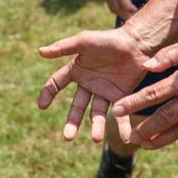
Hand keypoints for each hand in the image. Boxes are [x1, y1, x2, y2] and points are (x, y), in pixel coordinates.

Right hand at [37, 27, 152, 141]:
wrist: (136, 42)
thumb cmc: (109, 39)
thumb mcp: (85, 41)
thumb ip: (64, 47)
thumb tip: (40, 51)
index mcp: (76, 70)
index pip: (56, 83)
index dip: (48, 93)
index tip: (42, 106)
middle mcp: (88, 84)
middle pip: (77, 106)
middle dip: (72, 122)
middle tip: (68, 137)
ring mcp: (104, 91)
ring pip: (97, 113)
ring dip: (97, 127)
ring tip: (96, 138)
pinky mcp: (121, 96)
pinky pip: (120, 113)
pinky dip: (122, 126)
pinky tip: (125, 138)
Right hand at [100, 0, 147, 19]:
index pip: (123, 2)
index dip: (130, 8)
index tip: (137, 11)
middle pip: (117, 9)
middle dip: (126, 15)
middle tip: (136, 20)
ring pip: (113, 9)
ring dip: (121, 15)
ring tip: (131, 19)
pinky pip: (111, 7)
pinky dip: (118, 11)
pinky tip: (126, 14)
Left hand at [113, 31, 177, 149]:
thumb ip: (170, 55)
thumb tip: (147, 65)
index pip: (153, 95)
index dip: (133, 104)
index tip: (118, 110)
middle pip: (162, 119)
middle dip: (143, 129)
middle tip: (129, 136)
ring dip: (159, 140)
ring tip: (144, 145)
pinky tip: (172, 141)